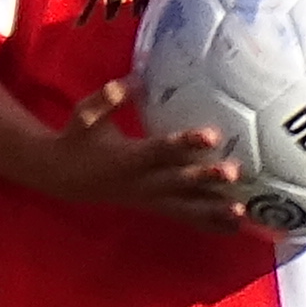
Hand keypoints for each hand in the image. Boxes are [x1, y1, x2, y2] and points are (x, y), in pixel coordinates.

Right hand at [47, 78, 259, 229]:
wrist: (64, 177)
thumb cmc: (77, 140)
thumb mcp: (84, 116)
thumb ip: (106, 99)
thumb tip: (132, 79)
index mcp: (127, 157)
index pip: (161, 149)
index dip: (186, 142)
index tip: (212, 135)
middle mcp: (141, 182)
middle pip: (178, 182)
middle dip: (206, 179)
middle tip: (234, 173)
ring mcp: (149, 198)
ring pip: (184, 207)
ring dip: (213, 210)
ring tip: (242, 212)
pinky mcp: (155, 206)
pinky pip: (183, 217)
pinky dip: (209, 223)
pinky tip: (235, 226)